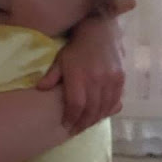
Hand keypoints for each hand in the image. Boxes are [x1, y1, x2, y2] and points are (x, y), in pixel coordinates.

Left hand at [37, 6, 133, 133]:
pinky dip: (108, 110)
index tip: (66, 125)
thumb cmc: (76, 48)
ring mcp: (111, 79)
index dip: (72, 118)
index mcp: (79, 76)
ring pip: (104, 107)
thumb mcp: (60, 60)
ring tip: (87, 125)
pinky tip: (101, 115)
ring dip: (95, 119)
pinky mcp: (120, 78)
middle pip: (91, 110)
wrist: (100, 32)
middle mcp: (96, 80)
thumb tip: (40, 89)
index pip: (76, 105)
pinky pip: (115, 99)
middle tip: (76, 130)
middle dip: (82, 123)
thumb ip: (51, 76)